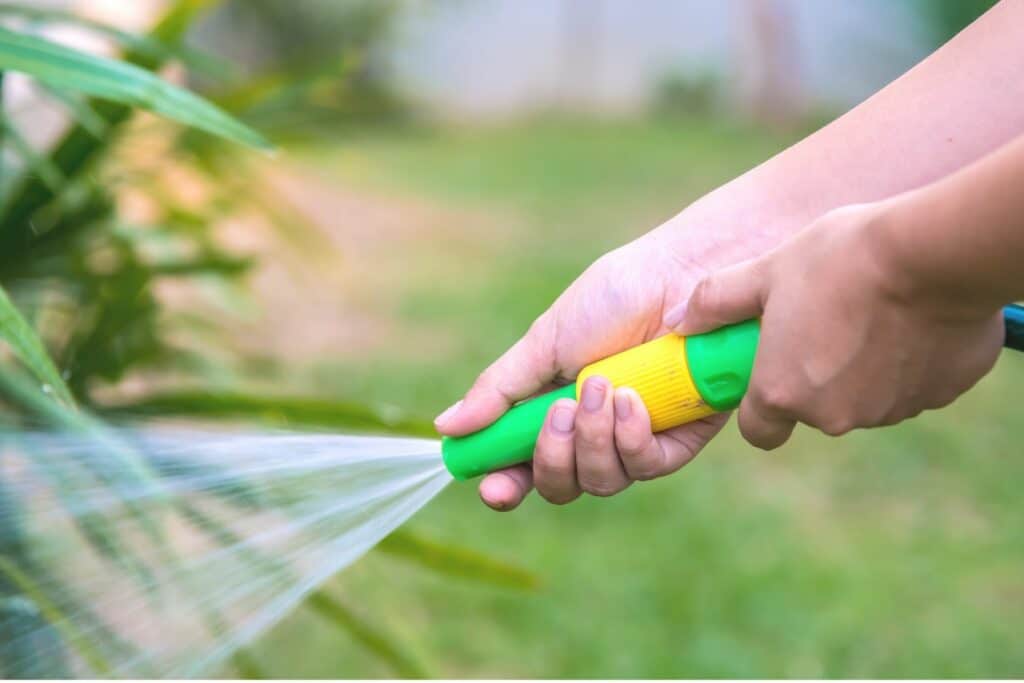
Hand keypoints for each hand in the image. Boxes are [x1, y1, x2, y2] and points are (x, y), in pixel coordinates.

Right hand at [434, 236, 728, 509]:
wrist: (678, 277)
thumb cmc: (612, 300)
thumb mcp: (544, 343)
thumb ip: (498, 390)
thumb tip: (446, 426)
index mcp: (550, 414)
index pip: (521, 469)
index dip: (505, 487)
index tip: (494, 488)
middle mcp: (591, 436)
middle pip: (559, 486)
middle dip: (552, 457)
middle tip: (559, 412)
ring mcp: (633, 442)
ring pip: (601, 481)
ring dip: (593, 438)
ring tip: (601, 387)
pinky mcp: (677, 441)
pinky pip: (646, 467)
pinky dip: (630, 437)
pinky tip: (631, 399)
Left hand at [670, 202, 1005, 448]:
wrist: (933, 253)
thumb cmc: (840, 260)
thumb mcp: (765, 271)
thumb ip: (717, 302)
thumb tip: (683, 323)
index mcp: (783, 392)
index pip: (759, 429)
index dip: (760, 403)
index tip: (769, 370)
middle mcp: (833, 415)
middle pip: (813, 409)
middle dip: (813, 376)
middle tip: (823, 323)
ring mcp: (889, 410)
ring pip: (865, 398)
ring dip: (862, 370)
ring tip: (869, 313)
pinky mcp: (937, 395)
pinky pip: (913, 385)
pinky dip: (907, 362)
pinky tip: (910, 318)